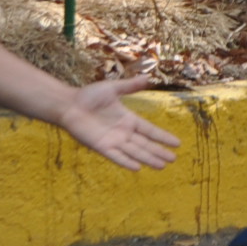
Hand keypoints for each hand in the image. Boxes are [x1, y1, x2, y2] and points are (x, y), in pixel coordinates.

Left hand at [60, 77, 180, 169]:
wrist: (68, 104)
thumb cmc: (88, 95)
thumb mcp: (113, 88)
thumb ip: (130, 86)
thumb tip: (148, 77)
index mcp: (128, 119)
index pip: (150, 130)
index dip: (162, 136)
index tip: (177, 143)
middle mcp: (123, 132)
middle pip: (145, 144)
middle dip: (159, 152)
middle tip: (173, 160)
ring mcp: (113, 140)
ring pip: (135, 152)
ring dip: (148, 159)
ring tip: (162, 166)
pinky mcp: (101, 146)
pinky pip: (116, 156)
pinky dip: (126, 161)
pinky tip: (138, 168)